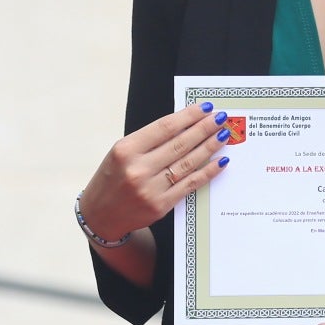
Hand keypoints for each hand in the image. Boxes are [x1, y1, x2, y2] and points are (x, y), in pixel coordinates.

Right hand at [78, 102, 234, 241]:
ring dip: (209, 147)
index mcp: (126, 150)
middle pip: (180, 144)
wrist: (100, 216)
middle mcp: (138, 169)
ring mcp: (150, 189)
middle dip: (204, 128)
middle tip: (221, 118)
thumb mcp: (121, 153)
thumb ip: (149, 140)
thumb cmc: (113, 178)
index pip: (164, 127)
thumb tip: (185, 124)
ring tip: (223, 135)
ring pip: (188, 163)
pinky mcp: (161, 205)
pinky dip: (208, 172)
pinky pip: (190, 184)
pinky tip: (220, 161)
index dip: (188, 116)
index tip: (205, 108)